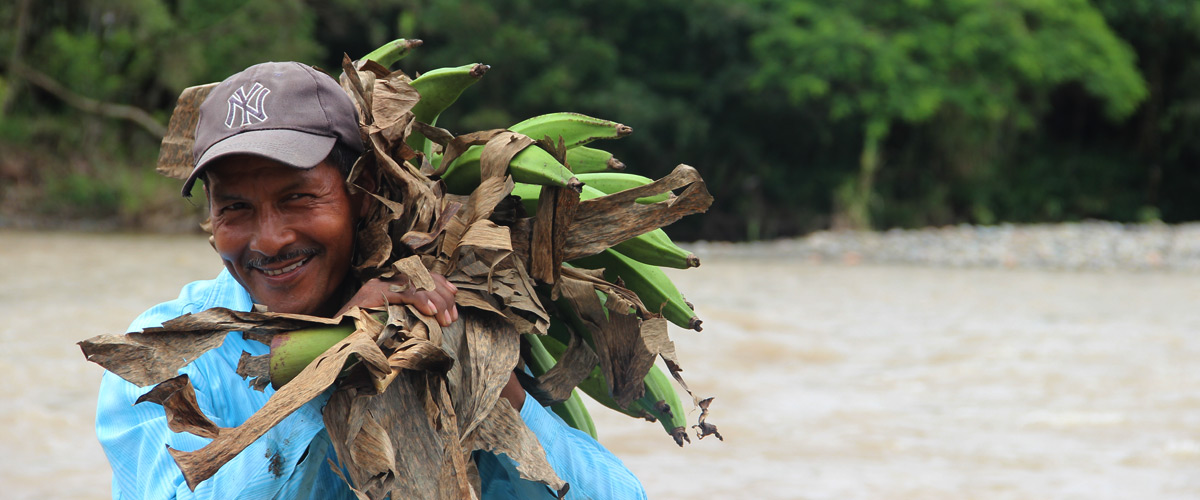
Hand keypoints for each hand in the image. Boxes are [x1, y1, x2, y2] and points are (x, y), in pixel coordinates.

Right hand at [336, 273, 458, 325]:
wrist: (335, 340)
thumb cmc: (364, 335)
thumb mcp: (393, 323)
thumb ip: (410, 316)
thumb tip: (436, 319)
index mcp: (391, 284)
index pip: (421, 275)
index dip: (440, 283)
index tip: (454, 295)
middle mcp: (385, 280)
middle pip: (423, 278)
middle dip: (443, 296)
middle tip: (452, 317)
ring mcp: (379, 285)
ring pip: (417, 284)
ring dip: (436, 301)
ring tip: (446, 318)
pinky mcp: (373, 293)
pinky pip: (404, 292)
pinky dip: (421, 300)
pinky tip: (432, 311)